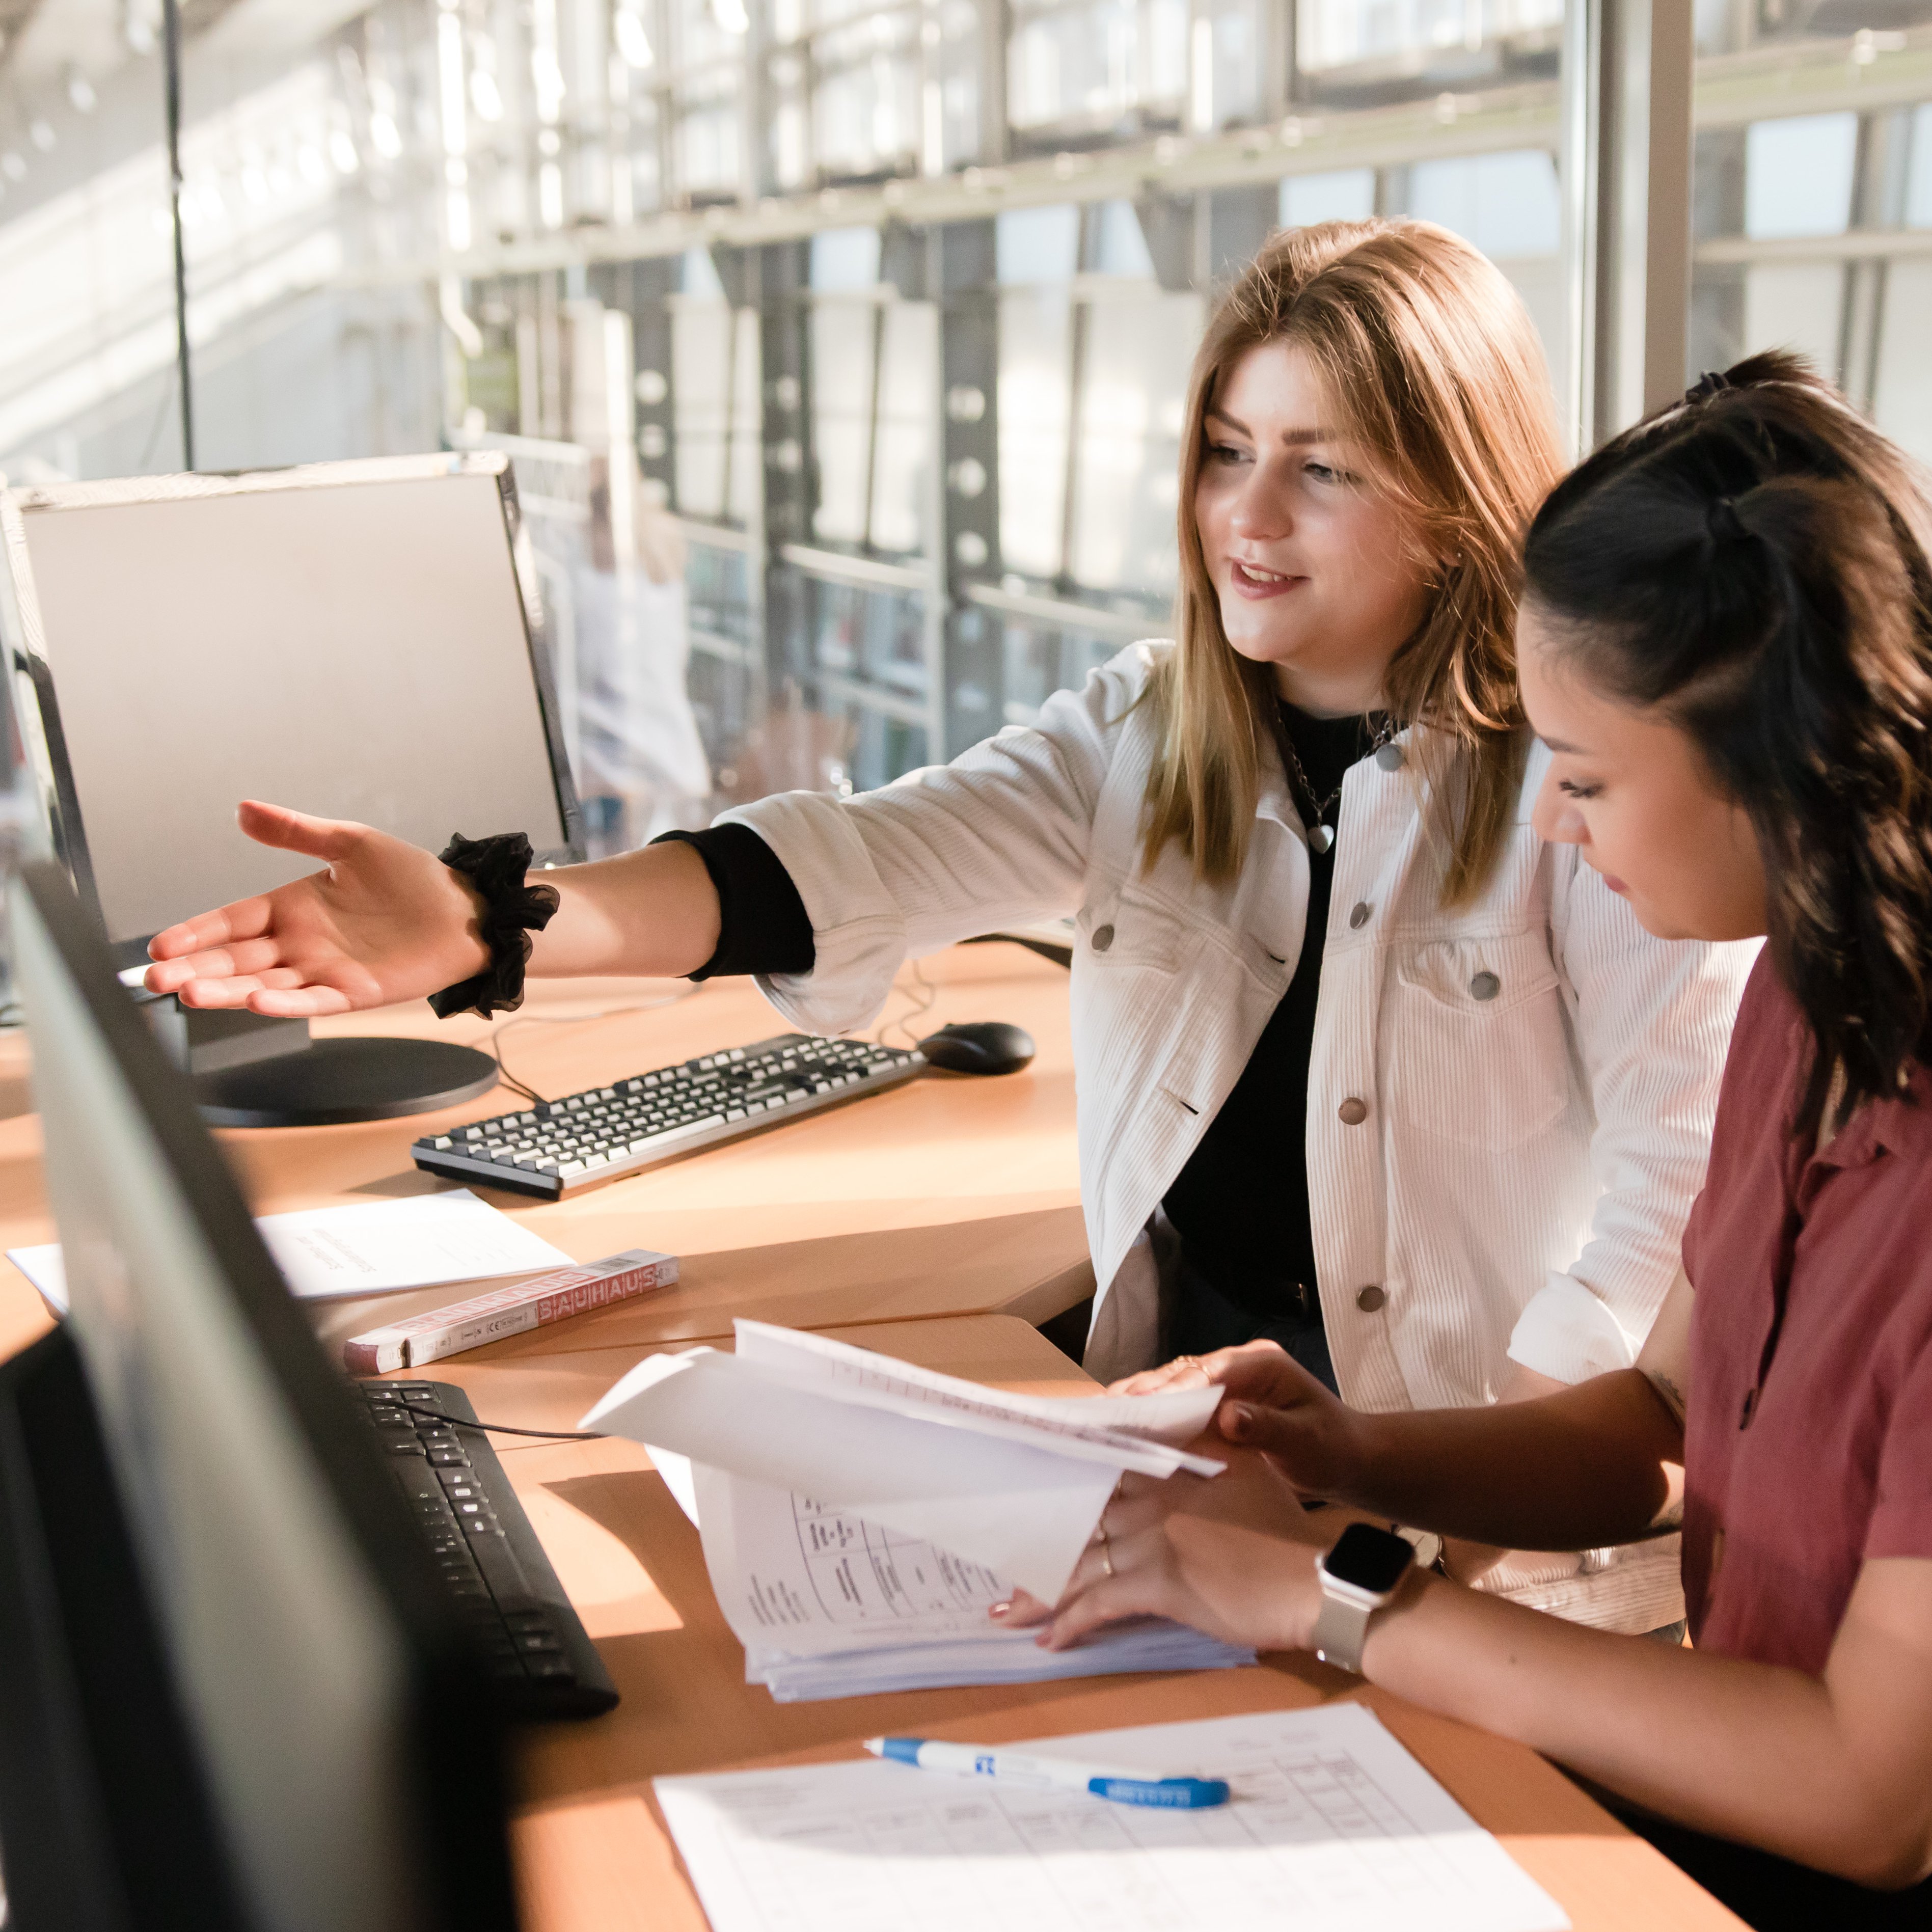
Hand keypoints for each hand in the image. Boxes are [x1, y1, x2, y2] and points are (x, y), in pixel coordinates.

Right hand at [143, 802, 488, 1017]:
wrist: (464, 907)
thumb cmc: (412, 877)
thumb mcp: (349, 842)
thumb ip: (296, 831)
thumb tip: (244, 808)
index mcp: (292, 906)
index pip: (231, 921)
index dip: (196, 932)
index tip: (160, 945)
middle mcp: (301, 943)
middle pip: (236, 959)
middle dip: (195, 969)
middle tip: (155, 979)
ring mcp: (324, 970)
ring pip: (263, 983)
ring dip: (227, 990)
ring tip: (190, 993)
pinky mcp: (354, 993)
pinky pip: (313, 1001)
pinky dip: (285, 1002)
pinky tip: (256, 1000)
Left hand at [994, 1453, 1328, 1652]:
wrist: (1313, 1578)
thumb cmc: (1282, 1533)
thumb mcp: (1243, 1473)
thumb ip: (1201, 1457)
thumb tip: (1172, 1453)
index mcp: (1171, 1464)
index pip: (1100, 1468)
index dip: (1058, 1486)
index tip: (1022, 1502)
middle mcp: (1154, 1493)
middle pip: (1080, 1516)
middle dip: (1038, 1542)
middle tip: (1003, 1563)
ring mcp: (1153, 1536)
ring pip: (1080, 1562)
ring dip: (1039, 1593)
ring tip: (1008, 1612)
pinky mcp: (1159, 1581)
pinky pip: (1100, 1602)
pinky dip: (1071, 1624)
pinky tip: (1051, 1641)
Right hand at [1113, 1341, 1364, 1501]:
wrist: (1348, 1458)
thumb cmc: (1332, 1449)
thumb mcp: (1306, 1442)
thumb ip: (1267, 1428)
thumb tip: (1228, 1417)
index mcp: (1261, 1364)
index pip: (1207, 1372)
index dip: (1173, 1390)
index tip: (1142, 1408)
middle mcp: (1240, 1365)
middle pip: (1184, 1372)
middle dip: (1146, 1391)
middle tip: (1106, 1409)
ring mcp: (1228, 1380)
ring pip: (1176, 1383)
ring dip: (1143, 1399)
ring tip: (1104, 1414)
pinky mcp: (1221, 1400)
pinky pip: (1182, 1401)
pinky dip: (1155, 1411)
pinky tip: (1128, 1422)